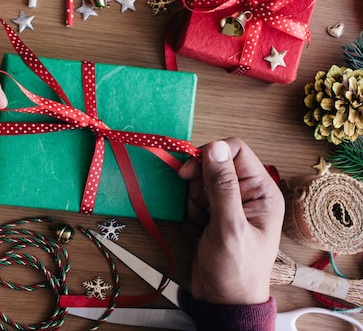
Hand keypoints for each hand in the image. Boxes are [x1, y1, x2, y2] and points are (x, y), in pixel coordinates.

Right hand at [178, 138, 283, 304]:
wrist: (224, 302)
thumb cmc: (235, 270)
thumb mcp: (229, 227)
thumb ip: (222, 186)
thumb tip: (214, 147)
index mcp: (261, 190)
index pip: (234, 150)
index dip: (209, 155)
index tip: (188, 173)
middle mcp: (246, 193)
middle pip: (212, 165)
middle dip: (199, 186)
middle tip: (203, 212)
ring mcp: (228, 204)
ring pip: (199, 182)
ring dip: (193, 203)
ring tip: (203, 227)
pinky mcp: (212, 215)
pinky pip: (192, 199)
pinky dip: (190, 214)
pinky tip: (199, 232)